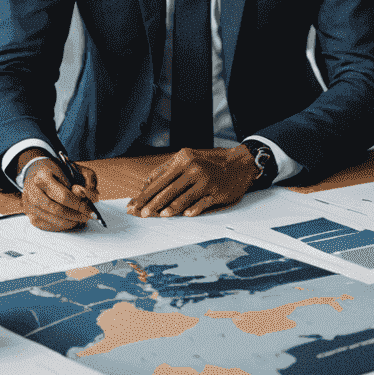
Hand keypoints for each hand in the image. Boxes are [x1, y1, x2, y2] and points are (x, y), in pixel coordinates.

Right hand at [18, 153, 100, 231]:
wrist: (36, 172)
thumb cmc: (56, 171)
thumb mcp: (74, 168)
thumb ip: (87, 179)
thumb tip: (94, 197)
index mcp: (43, 176)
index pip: (64, 196)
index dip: (80, 205)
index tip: (91, 209)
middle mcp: (33, 191)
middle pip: (59, 210)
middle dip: (77, 215)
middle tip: (88, 216)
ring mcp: (30, 205)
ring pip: (54, 220)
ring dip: (71, 222)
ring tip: (81, 218)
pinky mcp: (30, 216)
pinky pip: (49, 226)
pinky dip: (62, 226)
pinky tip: (70, 221)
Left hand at [128, 146, 255, 217]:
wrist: (239, 164)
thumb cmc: (210, 163)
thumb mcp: (188, 158)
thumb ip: (167, 169)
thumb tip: (146, 183)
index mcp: (183, 159)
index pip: (159, 179)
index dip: (145, 193)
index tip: (134, 203)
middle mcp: (192, 168)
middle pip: (168, 188)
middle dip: (152, 202)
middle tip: (141, 213)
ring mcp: (204, 180)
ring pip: (184, 196)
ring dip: (171, 207)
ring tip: (160, 215)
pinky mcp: (216, 191)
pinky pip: (202, 202)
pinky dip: (194, 208)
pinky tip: (186, 215)